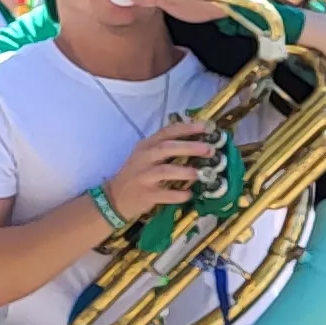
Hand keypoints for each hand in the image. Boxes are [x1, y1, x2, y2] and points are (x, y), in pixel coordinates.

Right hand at [102, 119, 217, 221]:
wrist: (116, 197)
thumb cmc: (137, 173)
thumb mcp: (146, 155)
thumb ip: (165, 147)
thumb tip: (197, 140)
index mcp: (146, 146)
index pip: (166, 132)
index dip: (187, 128)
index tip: (205, 127)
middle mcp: (144, 159)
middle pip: (166, 148)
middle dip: (189, 147)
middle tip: (209, 149)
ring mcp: (144, 177)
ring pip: (165, 171)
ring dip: (185, 171)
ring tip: (200, 173)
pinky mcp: (146, 195)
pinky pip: (165, 194)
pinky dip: (179, 194)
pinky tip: (189, 194)